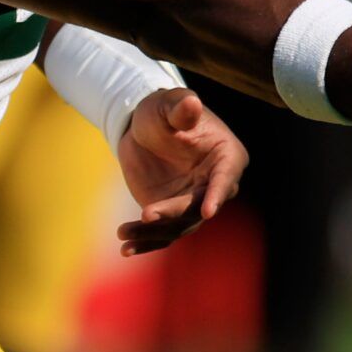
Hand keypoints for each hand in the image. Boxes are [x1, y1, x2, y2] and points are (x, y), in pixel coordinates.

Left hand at [116, 87, 246, 256]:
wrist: (142, 128)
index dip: (217, 194)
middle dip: (173, 213)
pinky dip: (144, 243)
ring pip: (177, 226)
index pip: (226, 178)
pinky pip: (160, 234)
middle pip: (197, 207)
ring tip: (124, 234)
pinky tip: (124, 249)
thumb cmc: (163, 110)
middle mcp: (214, 185)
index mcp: (226, 157)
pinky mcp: (170, 214)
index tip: (208, 211)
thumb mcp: (167, 104)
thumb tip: (190, 102)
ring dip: (152, 233)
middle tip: (147, 214)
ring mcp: (192, 203)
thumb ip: (179, 107)